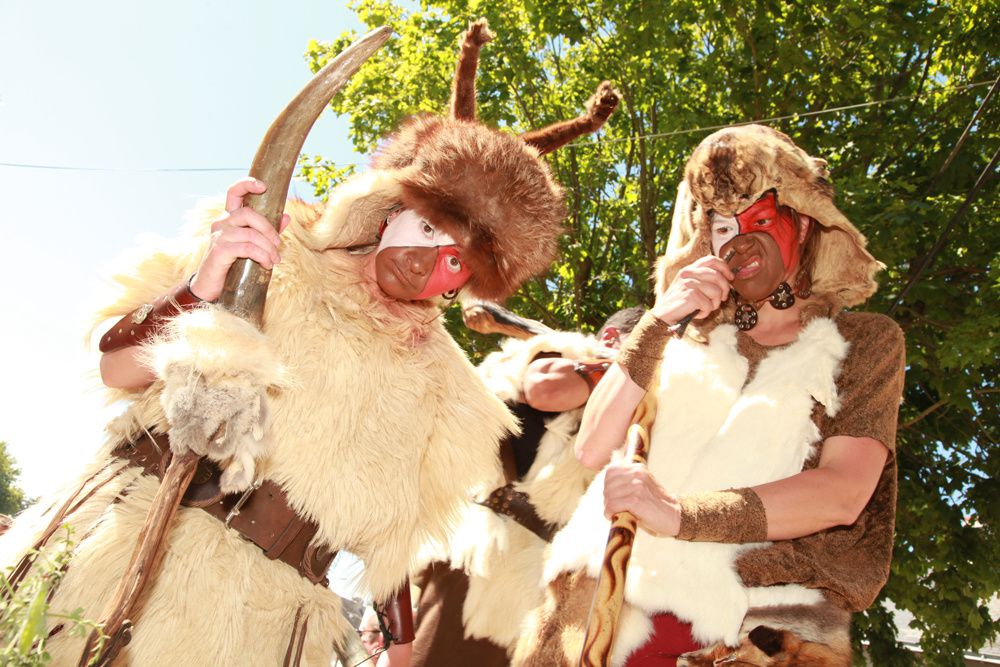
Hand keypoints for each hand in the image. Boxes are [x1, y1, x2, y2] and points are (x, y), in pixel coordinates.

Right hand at [189, 177, 290, 301]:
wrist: (212, 287)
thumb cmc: (233, 265)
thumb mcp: (253, 246)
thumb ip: (268, 231)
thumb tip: (286, 217)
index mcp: (230, 219)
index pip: (234, 193)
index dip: (246, 184)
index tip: (264, 186)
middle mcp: (222, 223)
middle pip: (248, 213)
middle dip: (268, 228)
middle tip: (278, 244)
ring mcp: (219, 236)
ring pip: (250, 233)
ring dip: (268, 248)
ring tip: (274, 260)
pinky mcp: (219, 250)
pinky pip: (246, 248)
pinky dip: (262, 256)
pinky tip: (266, 265)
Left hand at [603, 462, 681, 536]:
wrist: (674, 517)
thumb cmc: (655, 505)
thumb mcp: (642, 486)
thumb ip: (627, 482)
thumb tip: (605, 488)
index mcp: (638, 468)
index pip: (610, 472)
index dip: (608, 486)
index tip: (612, 497)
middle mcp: (638, 474)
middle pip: (608, 484)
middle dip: (607, 497)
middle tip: (613, 508)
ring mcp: (637, 486)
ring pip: (609, 495)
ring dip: (608, 507)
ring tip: (615, 513)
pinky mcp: (636, 500)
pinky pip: (613, 505)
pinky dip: (610, 512)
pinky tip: (614, 516)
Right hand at [651, 255, 733, 324]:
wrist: (663, 315)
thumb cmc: (679, 303)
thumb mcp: (688, 285)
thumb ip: (702, 279)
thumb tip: (726, 278)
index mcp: (689, 269)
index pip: (711, 260)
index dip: (724, 267)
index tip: (730, 277)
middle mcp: (688, 274)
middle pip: (718, 276)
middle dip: (725, 289)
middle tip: (722, 299)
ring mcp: (689, 284)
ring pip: (717, 292)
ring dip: (714, 304)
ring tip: (705, 308)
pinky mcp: (691, 296)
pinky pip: (709, 305)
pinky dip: (705, 312)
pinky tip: (698, 313)